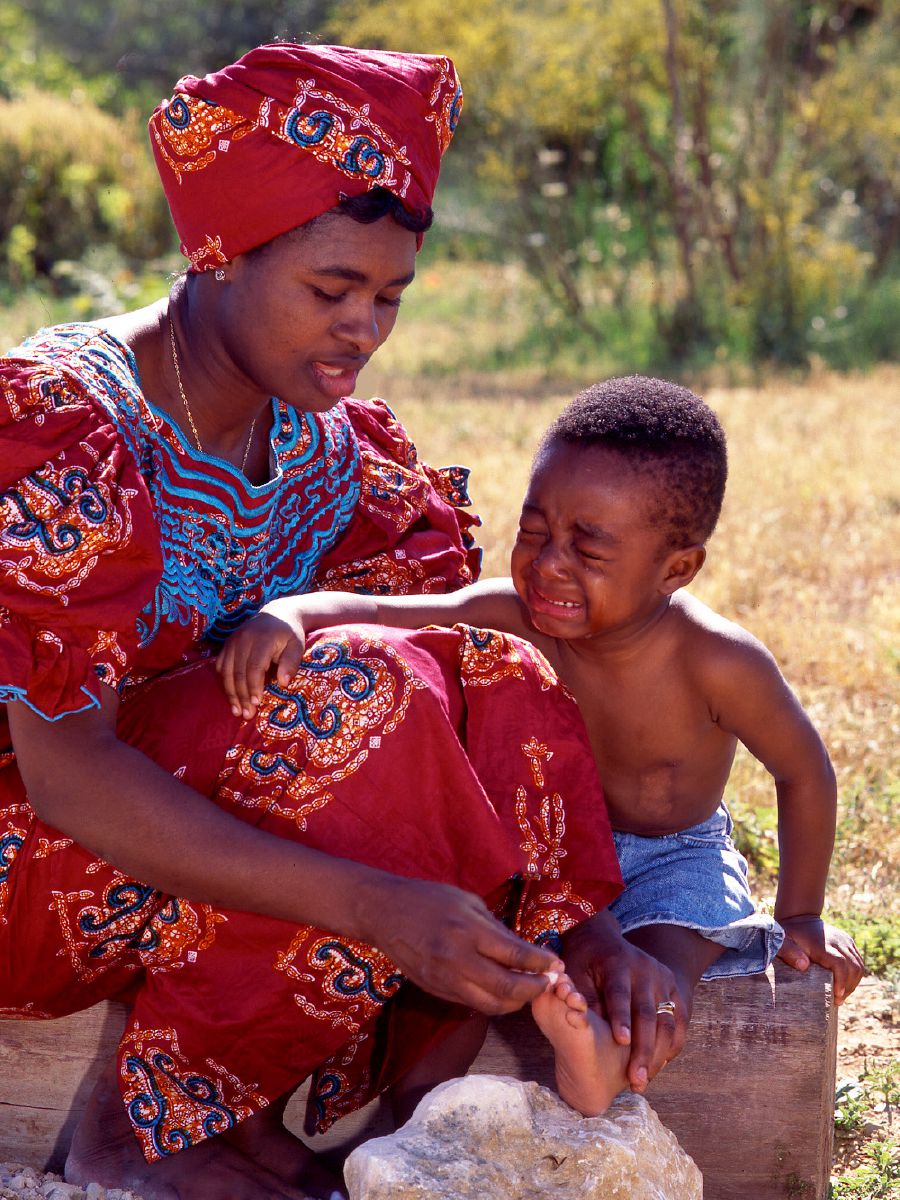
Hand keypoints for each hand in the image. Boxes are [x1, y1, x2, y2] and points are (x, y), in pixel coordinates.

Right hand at [216, 601, 307, 718]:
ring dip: (231, 693)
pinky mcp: (226, 645)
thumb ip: (291, 662)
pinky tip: (231, 697)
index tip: (257, 703)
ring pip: (226, 671)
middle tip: (246, 715)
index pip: (254, 667)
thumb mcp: (297, 645)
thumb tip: (283, 683)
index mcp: (262, 639)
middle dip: (241, 696)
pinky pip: (220, 666)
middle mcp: (243, 639)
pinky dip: (224, 683)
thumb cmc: (289, 634)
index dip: (253, 687)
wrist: (277, 614)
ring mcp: (232, 641)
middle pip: (238, 672)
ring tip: (237, 711)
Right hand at [365, 877, 561, 1014]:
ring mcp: (445, 980)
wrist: (385, 913)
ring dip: (516, 1002)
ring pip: (492, 1005)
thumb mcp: (468, 902)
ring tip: (529, 989)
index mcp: (468, 931)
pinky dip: (493, 1001)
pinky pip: (472, 1003)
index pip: (515, 956)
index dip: (541, 963)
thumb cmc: (429, 899)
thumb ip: (495, 928)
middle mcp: (458, 960)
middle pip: (507, 989)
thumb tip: (523, 951)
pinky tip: (503, 990)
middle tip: (549, 982)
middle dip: (535, 989)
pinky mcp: (436, 991)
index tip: (556, 964)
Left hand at [561, 912, 685, 1091]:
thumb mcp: (575, 972)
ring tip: (645, 1081)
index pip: (620, 993)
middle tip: (636, 1080)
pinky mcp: (673, 987)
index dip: (621, 1017)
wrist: (602, 938)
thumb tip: (583, 1024)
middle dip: (643, 1049)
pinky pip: (679, 1020)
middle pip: (647, 1013)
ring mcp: (662, 978)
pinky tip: (660, 1065)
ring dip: (659, 1054)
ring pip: (667, 1020)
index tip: (621, 1042)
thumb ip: (580, 997)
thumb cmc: (583, 961)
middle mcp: (644, 969)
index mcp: (617, 963)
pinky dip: (673, 1044)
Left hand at [776, 915, 865, 1003]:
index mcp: (822, 944)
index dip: (841, 981)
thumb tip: (804, 966)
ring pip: (859, 966)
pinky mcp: (849, 942)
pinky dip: (854, 975)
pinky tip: (845, 984)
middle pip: (853, 967)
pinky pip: (858, 961)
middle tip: (838, 1000)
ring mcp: (845, 941)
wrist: (800, 916)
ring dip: (853, 983)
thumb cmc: (789, 933)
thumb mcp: (782, 941)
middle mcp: (838, 941)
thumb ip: (789, 953)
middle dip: (848, 987)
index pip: (840, 964)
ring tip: (842, 994)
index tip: (837, 996)